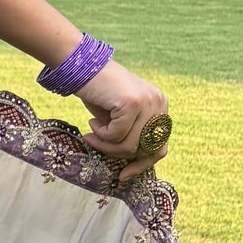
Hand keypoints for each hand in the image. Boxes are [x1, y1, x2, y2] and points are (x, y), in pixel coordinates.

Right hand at [75, 60, 170, 178]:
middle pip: (145, 150)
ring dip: (106, 145)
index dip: (142, 164)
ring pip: (130, 146)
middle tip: (96, 144)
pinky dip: (101, 135)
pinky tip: (92, 122)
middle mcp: (159, 103)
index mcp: (160, 107)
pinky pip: (117, 136)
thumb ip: (131, 136)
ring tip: (92, 131)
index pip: (160, 147)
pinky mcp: (132, 103)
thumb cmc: (98, 93)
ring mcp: (147, 102)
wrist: (82, 67)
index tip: (123, 175)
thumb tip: (134, 164)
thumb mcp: (120, 118)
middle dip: (119, 154)